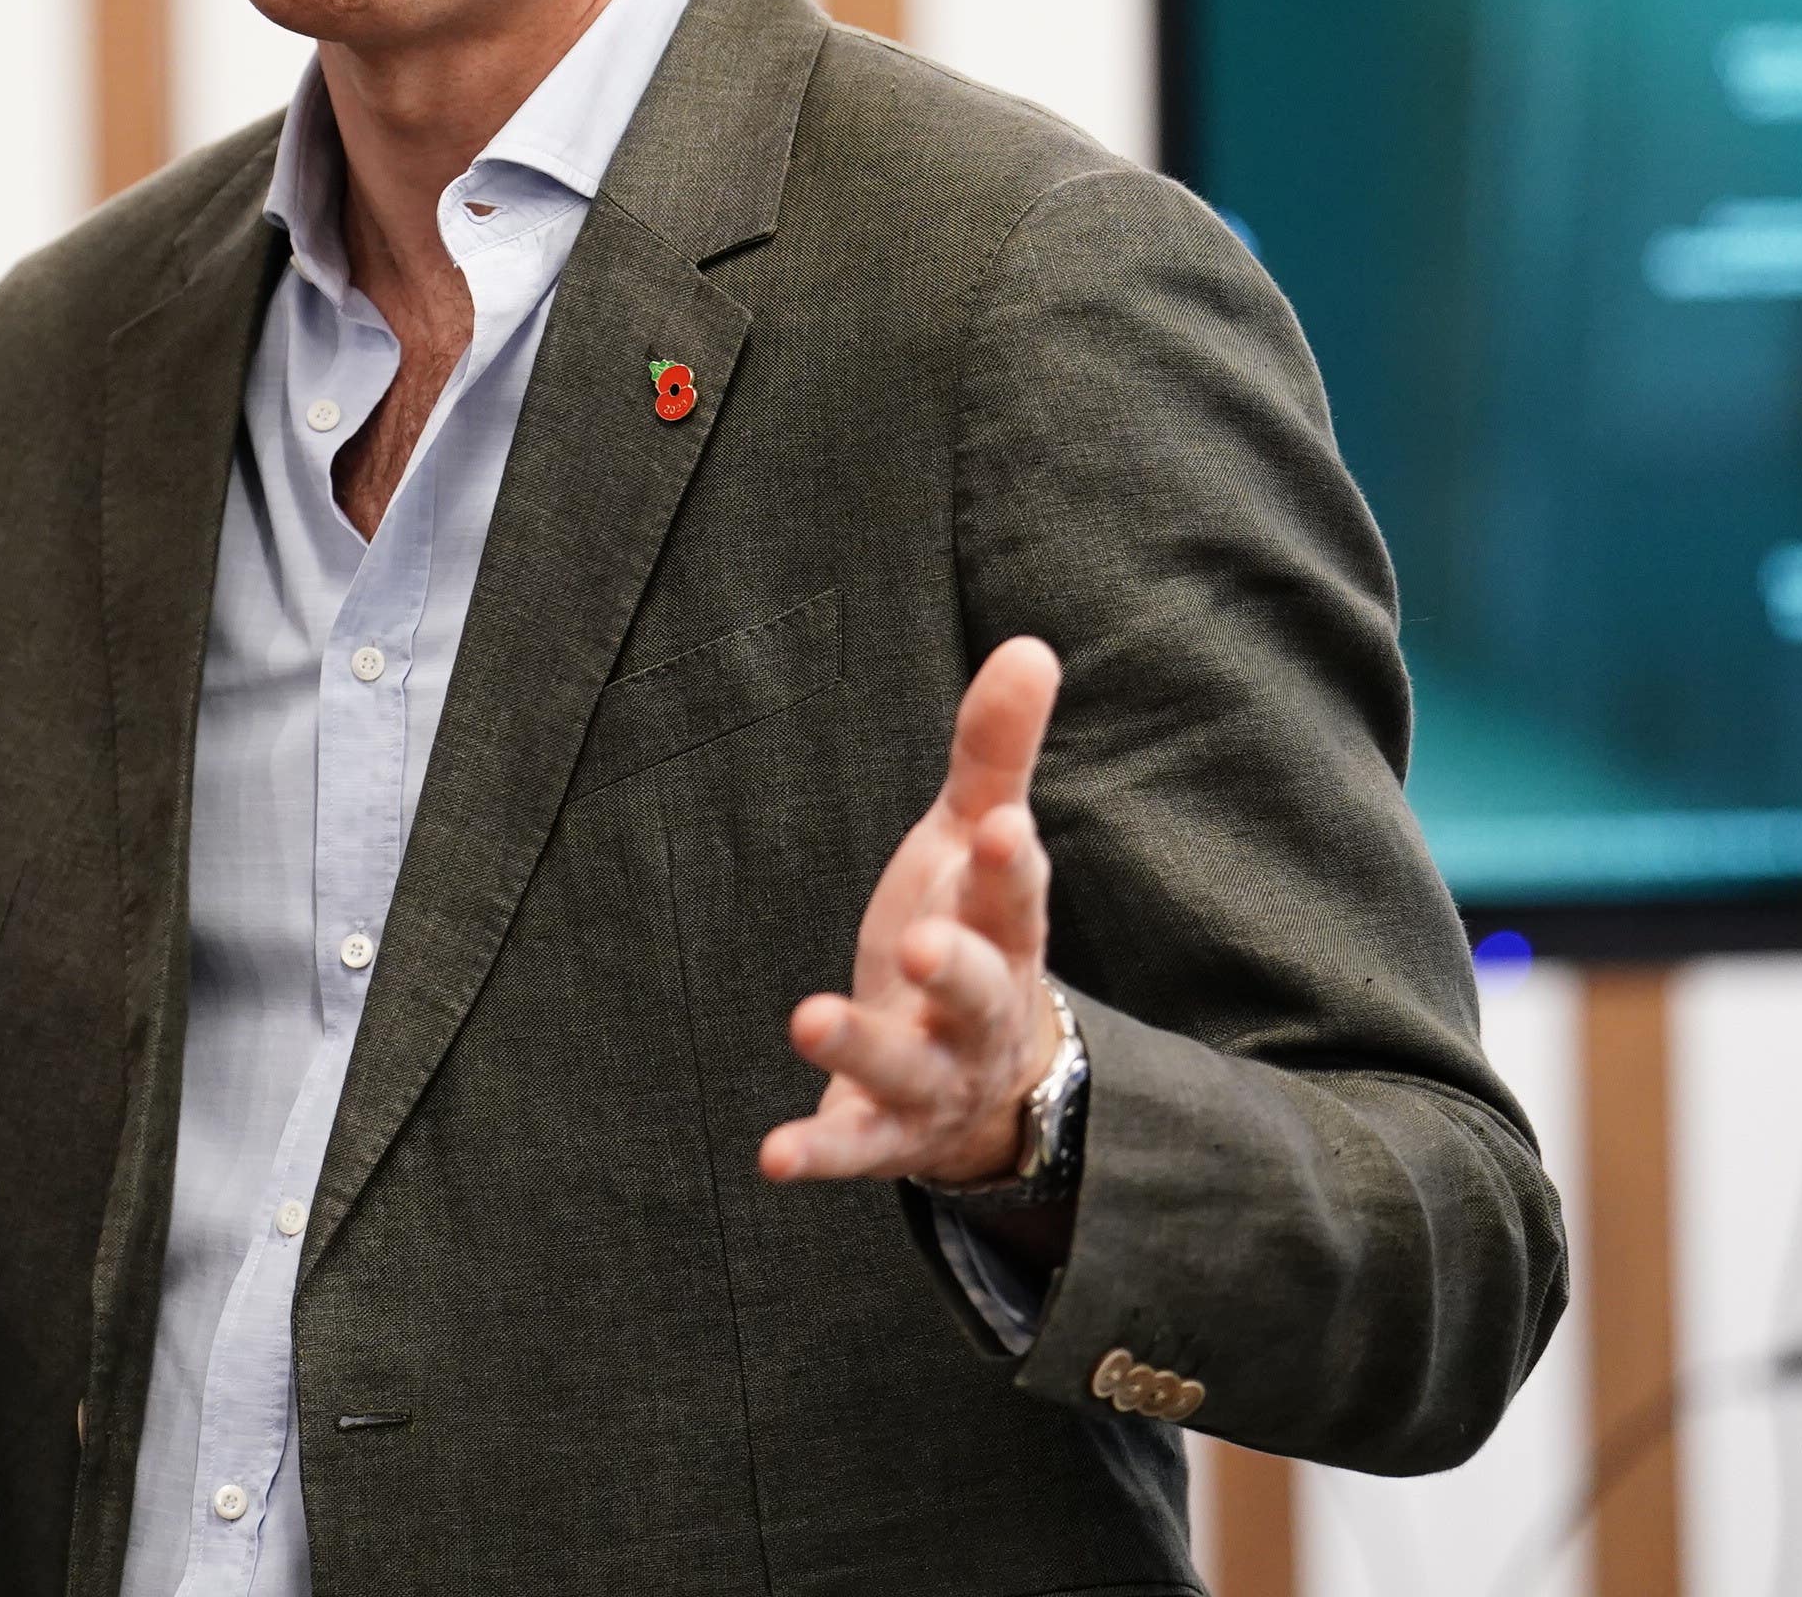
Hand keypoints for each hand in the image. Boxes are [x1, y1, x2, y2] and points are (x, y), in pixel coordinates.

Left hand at [760, 635, 1062, 1187]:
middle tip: (919, 941)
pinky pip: (854, 1147)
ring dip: (860, 1048)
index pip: (1012, 895)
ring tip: (808, 1018)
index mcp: (1002, 932)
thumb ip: (995, 752)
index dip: (1005, 865)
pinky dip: (819, 1152)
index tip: (998, 827)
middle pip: (976, 992)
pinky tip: (772, 1156)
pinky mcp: (884, 1134)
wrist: (989, 1089)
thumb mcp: (974, 842)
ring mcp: (933, 1079)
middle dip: (952, 967)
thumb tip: (1030, 645)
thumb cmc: (970, 935)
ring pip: (906, 1070)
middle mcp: (977, 1013)